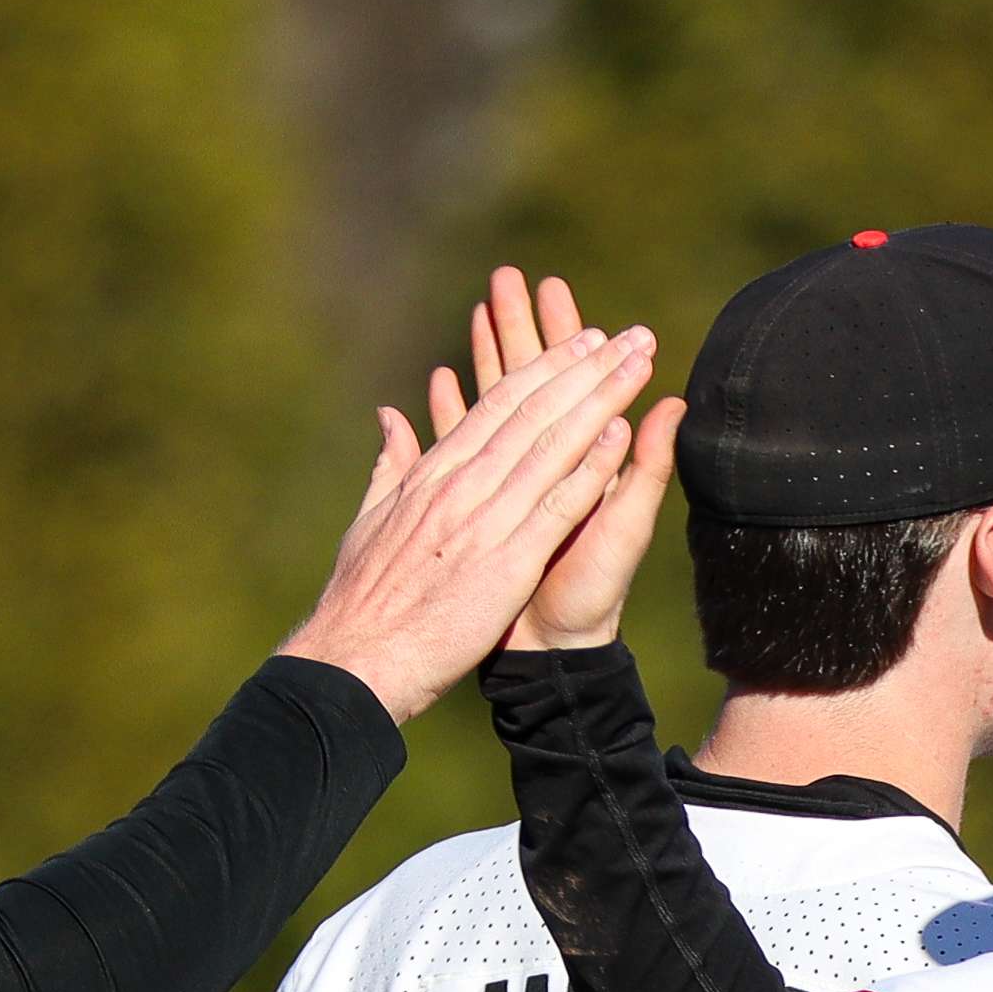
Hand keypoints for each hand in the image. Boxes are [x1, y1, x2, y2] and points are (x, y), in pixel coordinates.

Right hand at [270, 294, 671, 716]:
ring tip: (637, 365)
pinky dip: (590, 466)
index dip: (545, 368)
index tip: (582, 340)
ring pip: (553, 443)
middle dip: (585, 367)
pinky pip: (558, 503)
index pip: (499, 405)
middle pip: (534, 411)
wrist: (356, 657)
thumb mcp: (370, 518)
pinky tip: (621, 434)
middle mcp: (461, 484)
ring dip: (601, 400)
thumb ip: (390, 465)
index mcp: (434, 473)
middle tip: (627, 334)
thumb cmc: (361, 598)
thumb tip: (391, 418)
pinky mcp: (507, 561)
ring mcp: (485, 519)